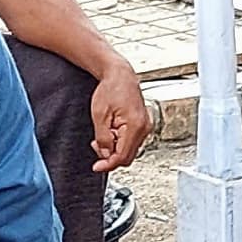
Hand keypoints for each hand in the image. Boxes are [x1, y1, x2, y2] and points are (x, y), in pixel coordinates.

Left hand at [87, 57, 154, 173]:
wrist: (120, 75)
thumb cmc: (111, 89)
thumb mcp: (99, 115)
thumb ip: (103, 138)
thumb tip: (105, 154)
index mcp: (135, 126)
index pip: (122, 156)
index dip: (108, 164)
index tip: (97, 167)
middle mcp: (144, 128)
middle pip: (127, 156)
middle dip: (110, 155)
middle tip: (97, 145)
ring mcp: (145, 127)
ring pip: (129, 149)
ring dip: (114, 147)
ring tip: (103, 133)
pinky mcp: (142, 125)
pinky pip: (131, 141)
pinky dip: (119, 141)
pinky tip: (111, 131)